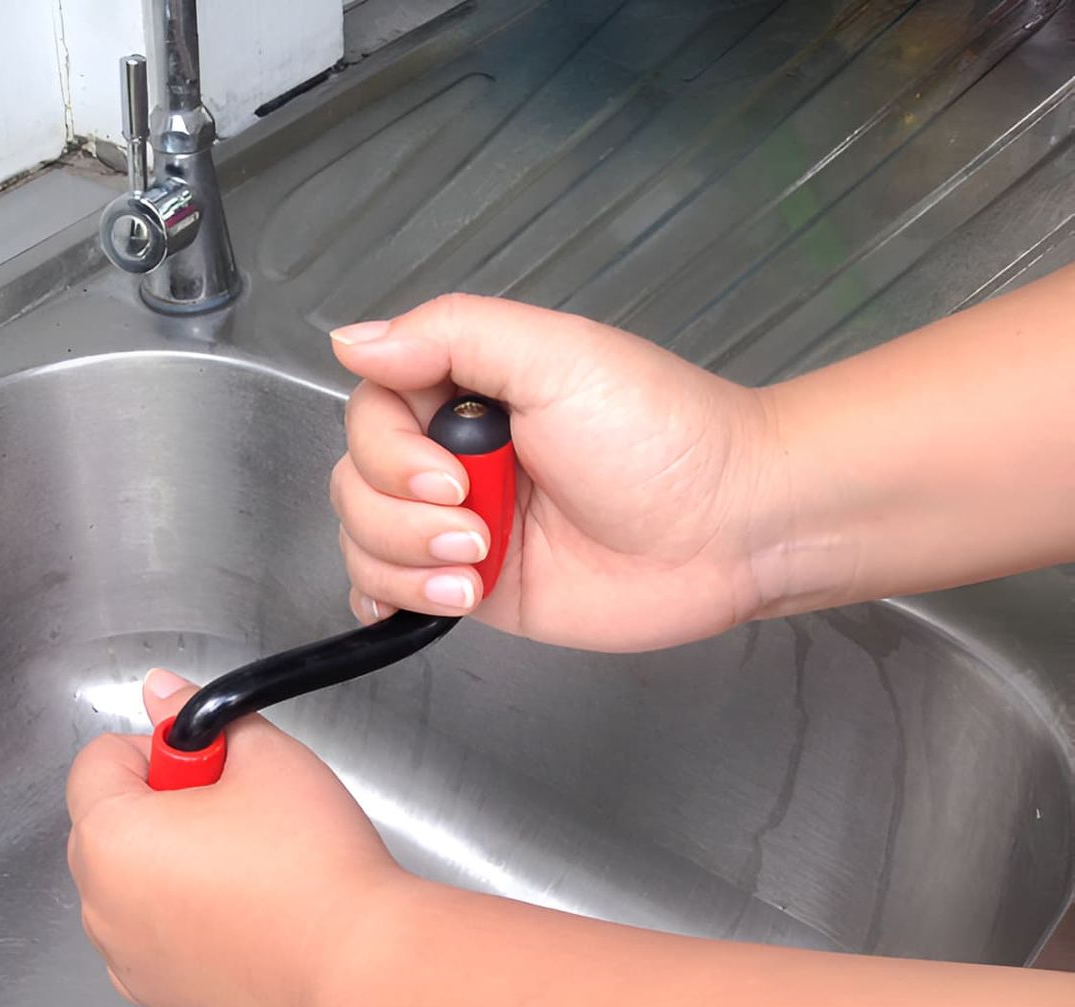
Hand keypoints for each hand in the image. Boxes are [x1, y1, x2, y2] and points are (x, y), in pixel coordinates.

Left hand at [65, 669, 400, 1006]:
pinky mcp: (162, 997)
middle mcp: (102, 907)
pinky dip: (183, 922)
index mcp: (110, 839)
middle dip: (160, 806)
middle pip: (107, 825)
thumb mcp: (264, 756)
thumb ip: (198, 716)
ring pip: (129, 886)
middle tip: (233, 812)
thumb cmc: (313, 870)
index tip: (208, 764)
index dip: (158, 748)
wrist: (360, 971)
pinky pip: (152, 940)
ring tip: (246, 867)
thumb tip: (165, 693)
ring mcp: (128, 960)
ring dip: (168, 866)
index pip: (98, 761)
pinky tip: (244, 915)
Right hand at [330, 294, 786, 651]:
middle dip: (400, 515)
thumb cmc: (663, 434)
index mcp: (465, 391)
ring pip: (363, 541)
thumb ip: (449, 334)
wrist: (730, 528)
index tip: (454, 476)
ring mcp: (458, 525)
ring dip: (405, 562)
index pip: (369, 413)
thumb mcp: (556, 355)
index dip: (390, 454)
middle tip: (478, 528)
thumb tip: (349, 339)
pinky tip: (436, 597)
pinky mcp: (474, 588)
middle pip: (355, 482)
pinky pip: (388, 593)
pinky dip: (390, 598)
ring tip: (479, 568)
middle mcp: (452, 455)